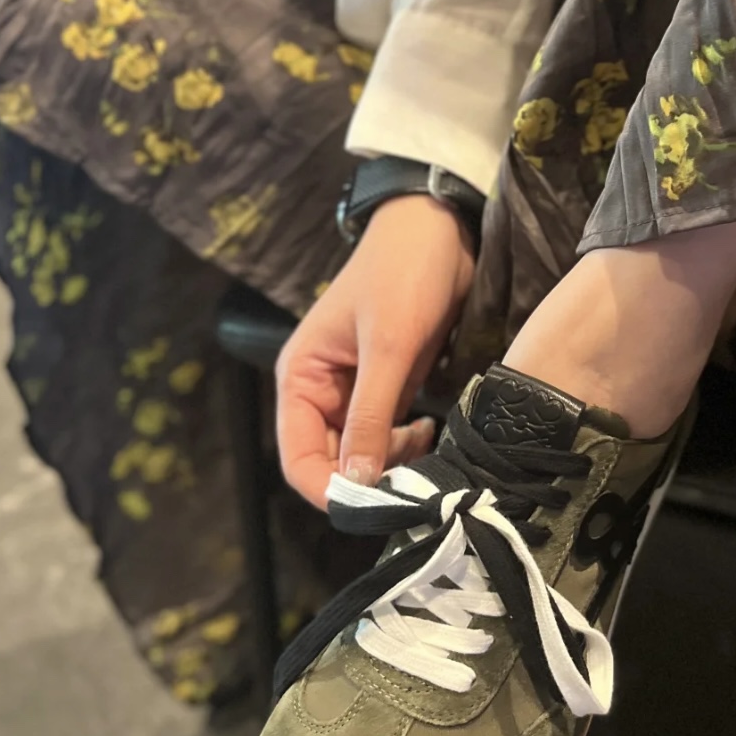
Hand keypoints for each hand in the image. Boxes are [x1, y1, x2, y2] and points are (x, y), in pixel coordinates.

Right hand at [276, 194, 475, 508]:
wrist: (437, 229)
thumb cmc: (403, 275)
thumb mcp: (389, 347)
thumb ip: (371, 416)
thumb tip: (358, 481)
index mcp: (301, 378)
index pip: (298, 458)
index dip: (329, 490)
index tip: (373, 506)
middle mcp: (320, 391)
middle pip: (329, 462)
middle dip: (366, 480)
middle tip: (413, 484)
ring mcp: (353, 391)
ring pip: (361, 454)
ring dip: (391, 464)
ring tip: (426, 452)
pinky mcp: (386, 387)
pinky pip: (386, 435)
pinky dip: (405, 446)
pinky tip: (430, 434)